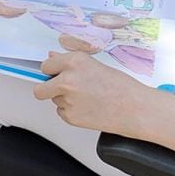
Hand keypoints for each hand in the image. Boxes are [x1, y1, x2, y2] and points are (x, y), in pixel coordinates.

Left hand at [33, 52, 150, 133]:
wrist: (134, 108)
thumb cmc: (121, 87)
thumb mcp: (97, 66)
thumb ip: (72, 63)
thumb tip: (54, 58)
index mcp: (74, 62)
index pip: (46, 66)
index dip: (51, 71)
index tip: (55, 73)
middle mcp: (67, 80)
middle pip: (40, 88)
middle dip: (47, 88)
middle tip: (62, 89)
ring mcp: (67, 100)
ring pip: (54, 100)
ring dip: (64, 99)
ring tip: (87, 98)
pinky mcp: (70, 117)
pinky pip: (62, 112)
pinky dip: (72, 111)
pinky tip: (88, 107)